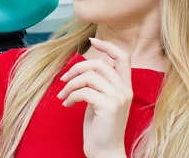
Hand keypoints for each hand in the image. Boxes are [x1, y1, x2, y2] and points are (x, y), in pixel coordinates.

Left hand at [57, 38, 131, 157]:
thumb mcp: (100, 100)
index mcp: (125, 86)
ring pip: (88, 76)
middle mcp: (125, 90)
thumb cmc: (100, 126)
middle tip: (63, 80)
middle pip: (98, 64)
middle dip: (76, 69)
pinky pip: (83, 91)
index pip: (123, 57)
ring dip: (70, 85)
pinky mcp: (109, 106)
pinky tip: (66, 105)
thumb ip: (97, 83)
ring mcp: (119, 98)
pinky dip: (70, 96)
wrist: (106, 152)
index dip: (108, 46)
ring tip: (63, 95)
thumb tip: (80, 68)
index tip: (92, 40)